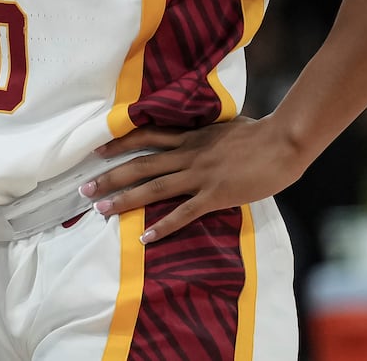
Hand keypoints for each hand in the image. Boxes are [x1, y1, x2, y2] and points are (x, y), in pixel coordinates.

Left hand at [81, 116, 308, 241]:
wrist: (282, 141)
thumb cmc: (260, 133)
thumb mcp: (224, 127)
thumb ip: (206, 134)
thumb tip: (198, 135)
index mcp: (189, 137)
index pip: (145, 138)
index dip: (119, 144)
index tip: (96, 151)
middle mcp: (187, 155)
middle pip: (140, 166)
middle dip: (110, 177)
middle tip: (83, 188)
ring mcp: (199, 175)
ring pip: (153, 188)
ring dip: (124, 200)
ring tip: (100, 210)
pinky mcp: (215, 195)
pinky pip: (183, 213)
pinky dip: (163, 226)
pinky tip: (145, 238)